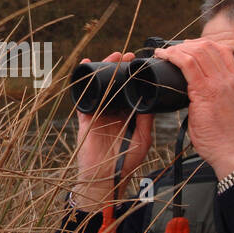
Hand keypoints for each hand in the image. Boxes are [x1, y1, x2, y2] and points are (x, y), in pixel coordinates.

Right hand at [72, 52, 153, 210]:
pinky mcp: (85, 118)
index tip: (138, 63)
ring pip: (100, 87)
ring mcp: (98, 114)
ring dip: (104, 71)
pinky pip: (83, 97)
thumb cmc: (127, 161)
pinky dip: (83, 82)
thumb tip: (150, 100)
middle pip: (115, 85)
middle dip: (119, 69)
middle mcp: (113, 112)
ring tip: (111, 57)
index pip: (129, 91)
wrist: (106, 177)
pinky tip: (85, 68)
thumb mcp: (144, 138)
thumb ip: (146, 119)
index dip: (133, 77)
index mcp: (127, 115)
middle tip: (125, 56)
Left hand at [153, 40, 233, 177]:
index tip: (188, 47)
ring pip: (197, 51)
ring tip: (163, 53)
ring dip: (176, 49)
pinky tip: (163, 57)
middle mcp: (229, 79)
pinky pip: (187, 64)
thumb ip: (213, 96)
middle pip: (208, 47)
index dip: (203, 44)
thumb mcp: (224, 109)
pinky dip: (173, 56)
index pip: (223, 50)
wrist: (231, 152)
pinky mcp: (205, 92)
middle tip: (171, 50)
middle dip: (187, 44)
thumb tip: (194, 93)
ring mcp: (219, 84)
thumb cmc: (224, 137)